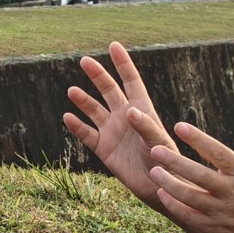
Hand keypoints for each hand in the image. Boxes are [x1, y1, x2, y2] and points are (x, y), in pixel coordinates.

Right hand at [62, 42, 174, 205]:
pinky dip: (77, 126)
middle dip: (98, 75)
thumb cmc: (165, 162)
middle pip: (108, 90)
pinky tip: (68, 118)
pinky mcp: (104, 149)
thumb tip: (130, 111)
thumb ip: (146, 126)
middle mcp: (125, 117)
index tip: (114, 45)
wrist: (158, 187)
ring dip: (83, 100)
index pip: (131, 81)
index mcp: (142, 109)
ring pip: (94, 110)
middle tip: (84, 60)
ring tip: (72, 91)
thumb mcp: (158, 143)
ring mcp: (112, 132)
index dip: (123, 63)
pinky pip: (87, 135)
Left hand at [140, 119, 233, 232]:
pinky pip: (189, 216)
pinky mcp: (215, 227)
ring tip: (154, 171)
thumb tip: (200, 145)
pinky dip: (173, 204)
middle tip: (155, 150)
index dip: (197, 138)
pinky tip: (162, 193)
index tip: (179, 126)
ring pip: (189, 196)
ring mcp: (223, 211)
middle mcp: (233, 192)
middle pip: (198, 175)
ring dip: (168, 183)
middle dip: (175, 162)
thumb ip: (227, 164)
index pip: (217, 152)